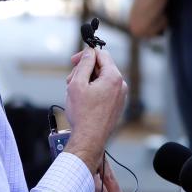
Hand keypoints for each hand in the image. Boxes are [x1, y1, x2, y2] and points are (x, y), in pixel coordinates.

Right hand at [63, 47, 127, 171]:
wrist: (90, 139)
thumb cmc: (83, 114)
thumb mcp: (77, 84)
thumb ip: (84, 64)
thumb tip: (88, 52)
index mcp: (113, 77)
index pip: (101, 54)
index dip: (85, 55)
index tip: (74, 61)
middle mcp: (121, 85)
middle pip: (101, 67)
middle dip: (84, 70)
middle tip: (70, 81)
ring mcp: (120, 96)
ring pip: (101, 79)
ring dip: (86, 81)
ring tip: (75, 93)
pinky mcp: (116, 105)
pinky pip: (104, 90)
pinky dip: (92, 91)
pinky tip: (82, 100)